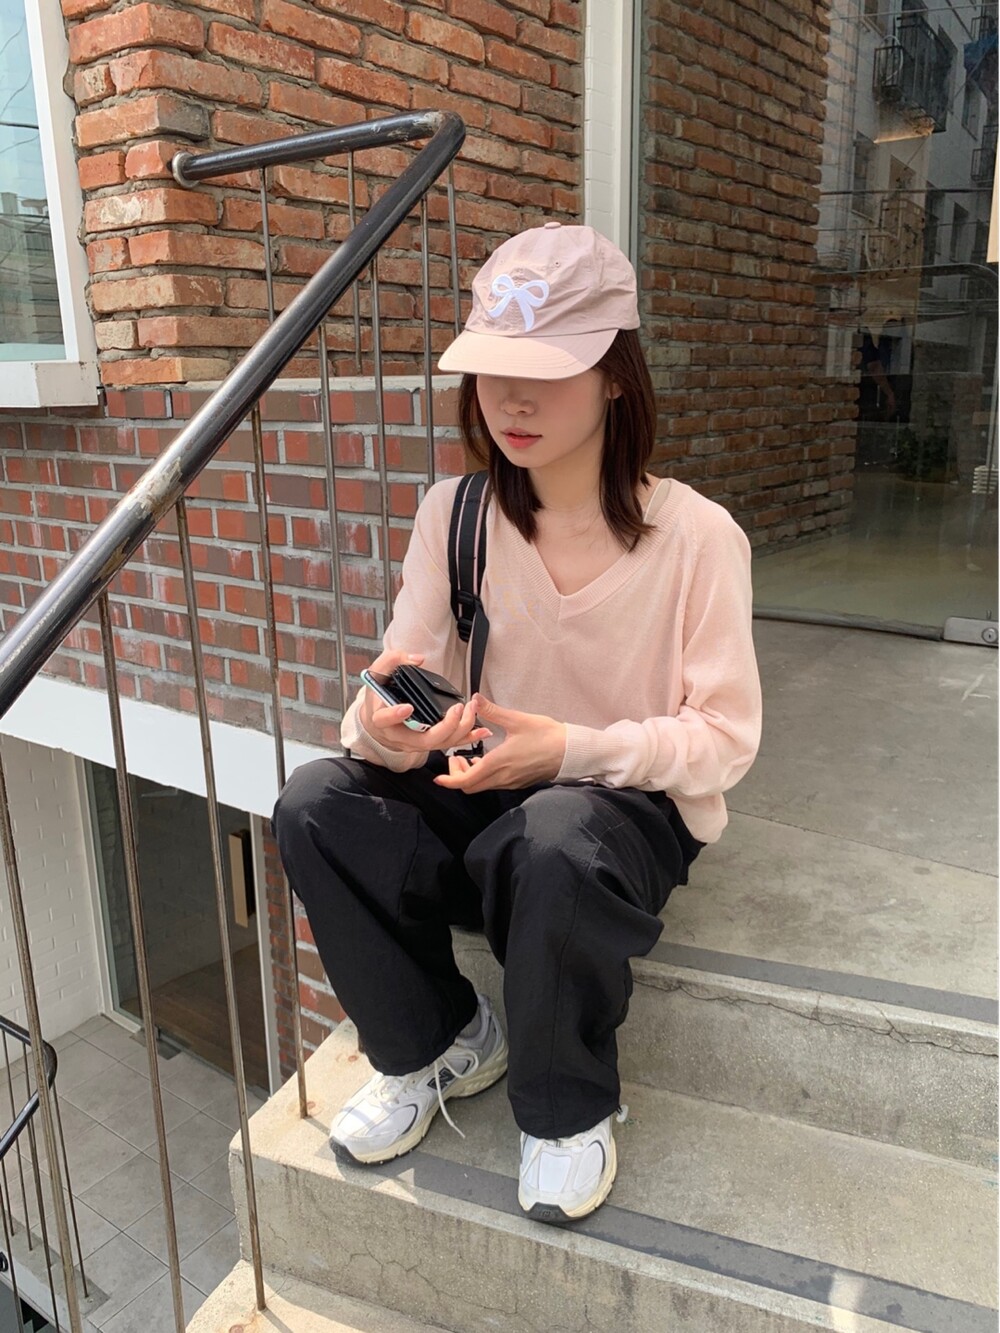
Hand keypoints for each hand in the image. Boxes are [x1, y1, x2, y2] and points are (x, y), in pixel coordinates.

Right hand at [360, 649, 491, 754]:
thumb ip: (394, 660)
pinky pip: (449, 744)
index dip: (395, 715)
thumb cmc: (379, 695)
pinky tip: (482, 731)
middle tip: (456, 708)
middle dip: (444, 726)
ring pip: (439, 744)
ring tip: (472, 711)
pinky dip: (466, 738)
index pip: (384, 720)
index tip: (407, 707)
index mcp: (381, 718)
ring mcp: (414, 743)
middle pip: (422, 740)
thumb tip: (417, 659)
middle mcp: (398, 736)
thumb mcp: (379, 673)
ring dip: (459, 730)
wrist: (378, 717)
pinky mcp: (428, 744)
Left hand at [433, 695, 566, 793]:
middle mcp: (502, 777)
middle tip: (455, 758)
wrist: (570, 751)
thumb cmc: (547, 736)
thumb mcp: (517, 720)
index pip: (465, 781)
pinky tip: (486, 762)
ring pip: (482, 787)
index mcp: (498, 763)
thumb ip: (492, 711)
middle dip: (457, 776)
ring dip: (471, 776)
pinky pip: (494, 784)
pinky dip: (484, 776)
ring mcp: (511, 782)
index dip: (449, 780)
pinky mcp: (518, 782)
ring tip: (469, 758)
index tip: (438, 777)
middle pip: (470, 787)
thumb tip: (475, 699)